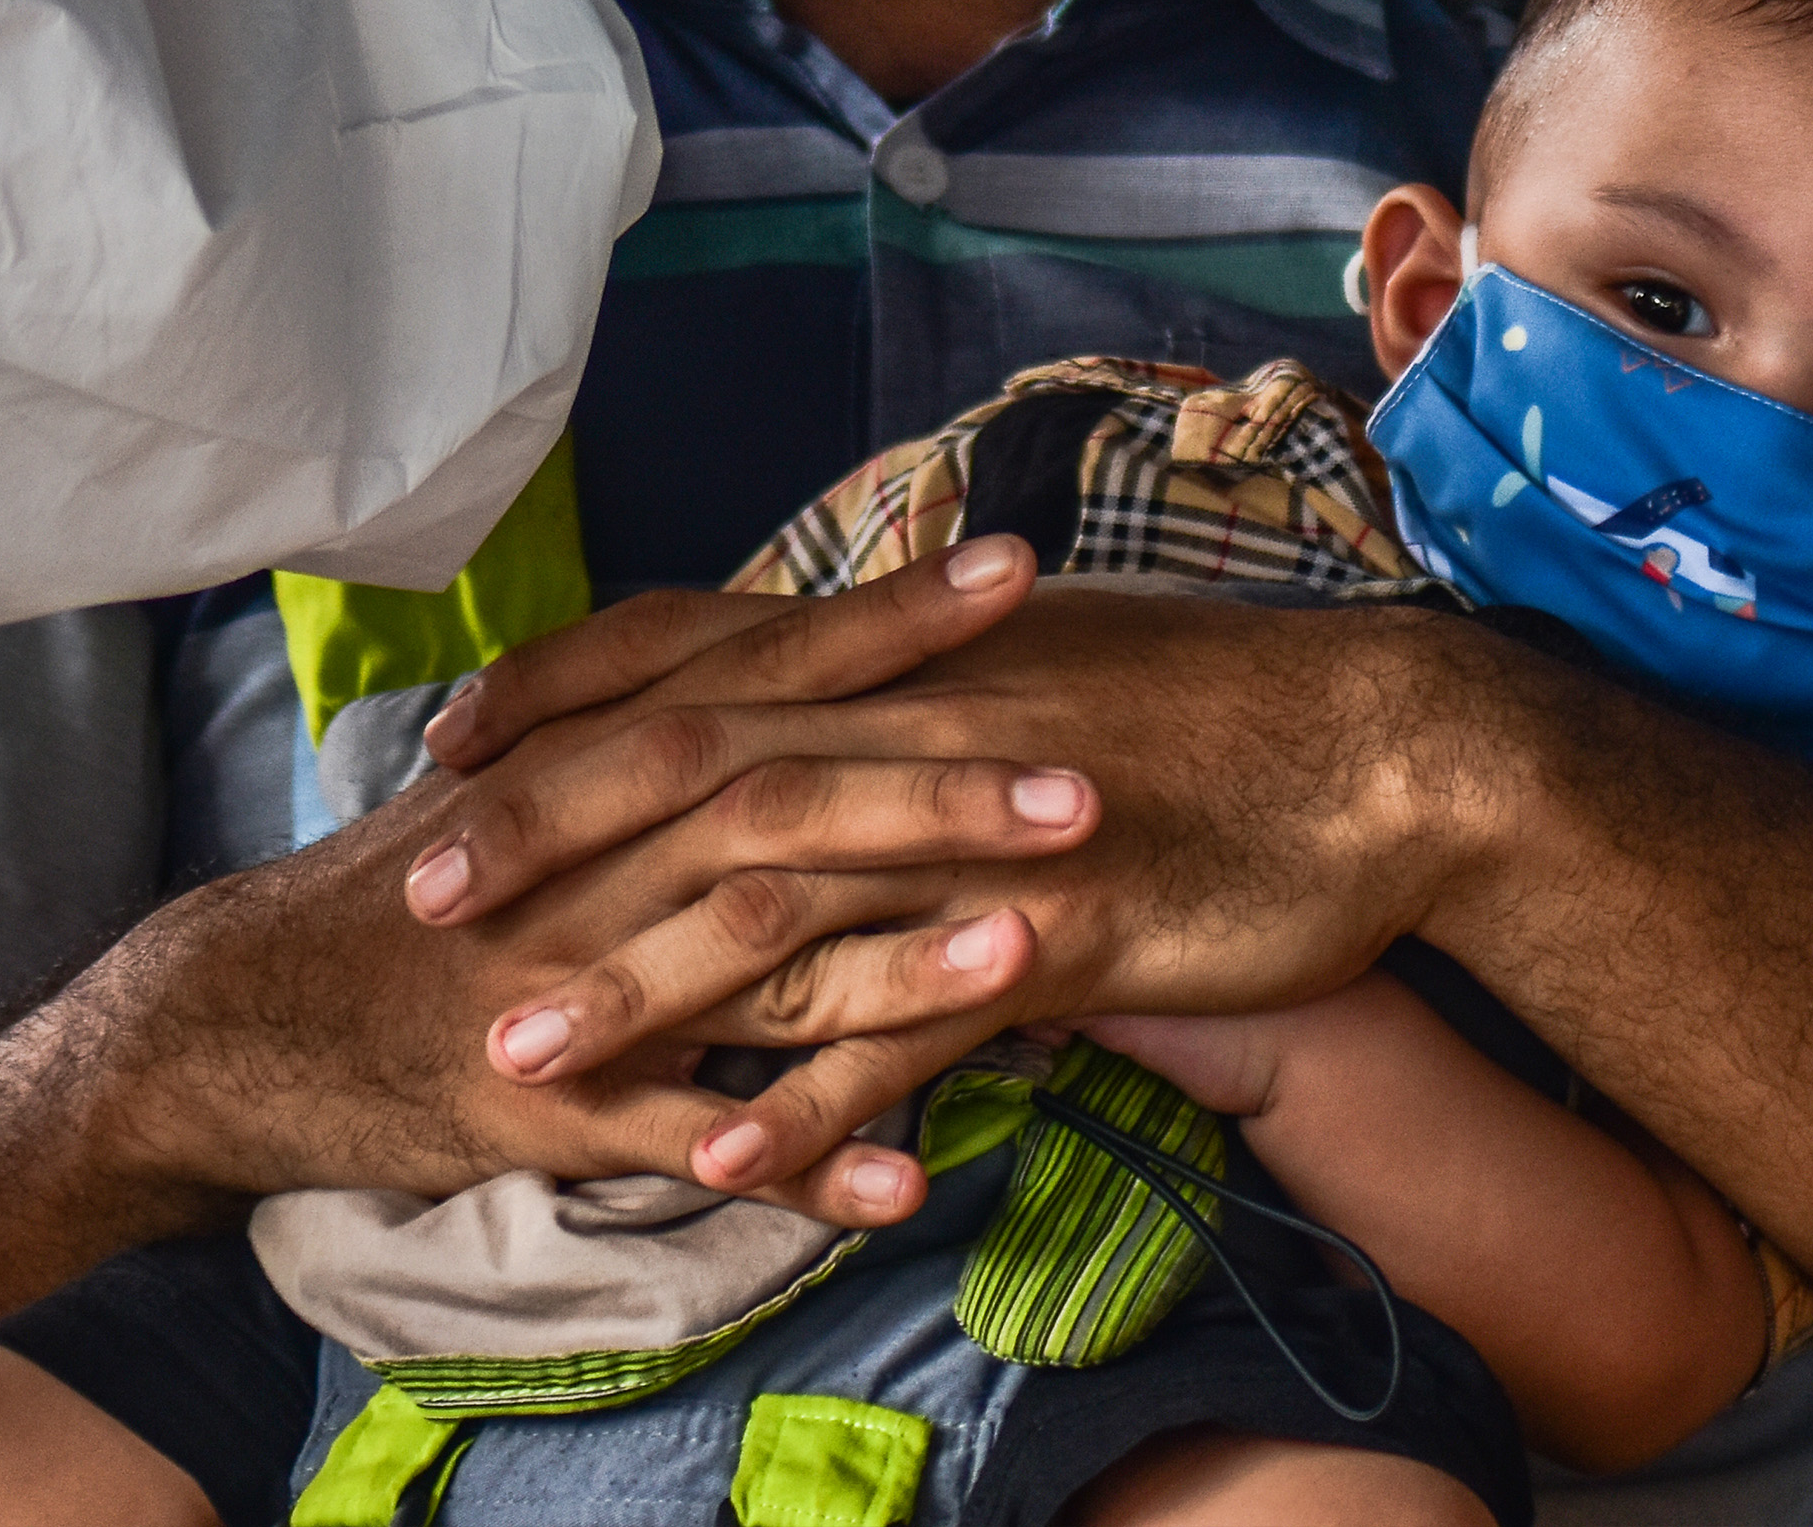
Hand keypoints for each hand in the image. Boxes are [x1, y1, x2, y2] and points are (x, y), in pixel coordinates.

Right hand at [65, 542, 1108, 1231]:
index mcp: (596, 757)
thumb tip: (781, 646)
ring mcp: (572, 979)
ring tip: (1034, 953)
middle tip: (1089, 781)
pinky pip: (692, 1138)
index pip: (763, 664)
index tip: (1018, 571)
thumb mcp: (523, 777)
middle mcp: (591, 852)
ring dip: (898, 967)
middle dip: (941, 791)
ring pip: (753, 963)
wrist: (233, 1021)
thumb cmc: (404, 895)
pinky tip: (910, 1185)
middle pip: (785, 802)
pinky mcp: (548, 1104)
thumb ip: (646, 716)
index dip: (888, 619)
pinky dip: (799, 1160)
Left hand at [414, 587, 1522, 1196]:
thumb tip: (837, 691)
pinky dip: (815, 1093)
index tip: (449, 748)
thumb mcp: (1047, 663)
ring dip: (637, 988)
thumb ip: (924, 685)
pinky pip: (913, 1028)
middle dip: (547, 844)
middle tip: (418, 911)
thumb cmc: (1227, 706)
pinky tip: (726, 1158)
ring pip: (777, 909)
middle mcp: (923, 729)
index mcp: (910, 655)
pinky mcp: (1066, 936)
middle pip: (692, 775)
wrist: (1394, 742)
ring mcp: (987, 835)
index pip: (691, 654)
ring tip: (519, 1063)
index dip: (559, 697)